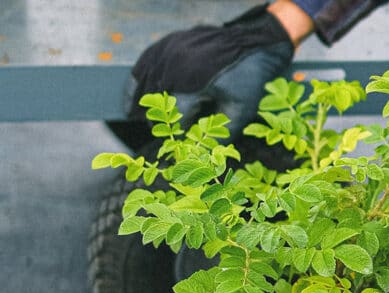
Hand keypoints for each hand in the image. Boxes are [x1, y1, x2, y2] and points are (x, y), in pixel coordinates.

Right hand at [125, 4, 295, 140]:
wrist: (254, 42)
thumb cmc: (250, 78)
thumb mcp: (241, 110)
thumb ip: (222, 134)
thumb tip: (204, 155)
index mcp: (192, 84)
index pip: (174, 118)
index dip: (175, 133)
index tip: (176, 145)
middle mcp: (175, 65)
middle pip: (155, 101)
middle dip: (158, 120)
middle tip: (160, 134)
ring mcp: (170, 51)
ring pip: (145, 81)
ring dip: (140, 101)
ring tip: (135, 117)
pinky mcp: (169, 42)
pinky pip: (145, 63)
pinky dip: (138, 79)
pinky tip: (134, 95)